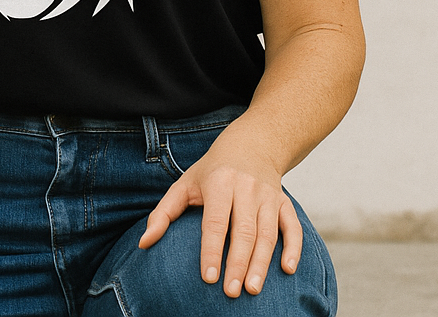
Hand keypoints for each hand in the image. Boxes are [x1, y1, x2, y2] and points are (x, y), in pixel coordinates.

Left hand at [137, 131, 302, 297]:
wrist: (250, 145)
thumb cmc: (211, 171)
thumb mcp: (184, 184)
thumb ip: (164, 213)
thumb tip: (143, 243)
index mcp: (219, 183)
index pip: (215, 221)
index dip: (212, 250)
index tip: (208, 278)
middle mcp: (245, 188)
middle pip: (244, 231)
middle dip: (238, 263)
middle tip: (231, 293)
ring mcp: (268, 195)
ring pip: (267, 233)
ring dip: (262, 263)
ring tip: (253, 290)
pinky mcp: (284, 202)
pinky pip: (292, 227)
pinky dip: (293, 248)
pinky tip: (288, 269)